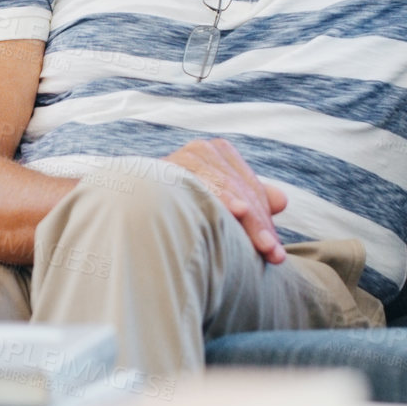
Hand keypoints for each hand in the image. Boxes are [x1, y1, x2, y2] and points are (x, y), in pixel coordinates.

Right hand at [163, 138, 288, 263]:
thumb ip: (249, 199)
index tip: (277, 254)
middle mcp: (202, 150)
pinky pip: (199, 184)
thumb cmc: (176, 209)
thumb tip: (281, 201)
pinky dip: (218, 198)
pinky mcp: (166, 165)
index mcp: (218, 154)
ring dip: (247, 219)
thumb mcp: (217, 202)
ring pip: (226, 189)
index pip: (250, 189)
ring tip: (264, 243)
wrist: (125, 206)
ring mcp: (184, 156)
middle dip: (259, 226)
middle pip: (241, 191)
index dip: (265, 222)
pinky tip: (236, 210)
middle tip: (273, 255)